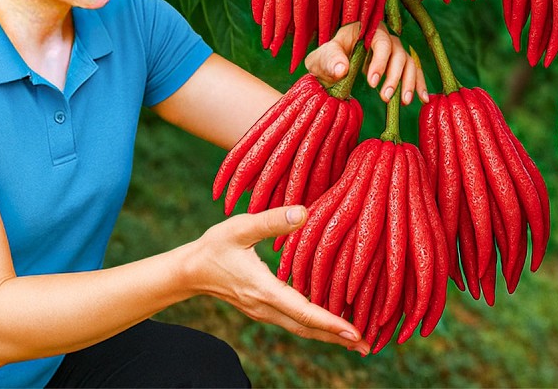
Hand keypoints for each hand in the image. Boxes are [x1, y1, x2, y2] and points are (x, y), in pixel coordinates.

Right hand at [185, 205, 369, 354]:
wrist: (189, 270)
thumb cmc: (214, 246)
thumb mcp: (240, 227)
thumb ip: (272, 220)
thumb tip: (305, 212)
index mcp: (264, 289)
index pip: (303, 311)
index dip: (330, 322)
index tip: (355, 333)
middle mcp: (266, 307)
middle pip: (307, 328)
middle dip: (338, 338)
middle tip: (368, 346)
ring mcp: (264, 311)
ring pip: (301, 328)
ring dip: (328, 335)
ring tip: (356, 341)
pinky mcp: (263, 309)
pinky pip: (294, 322)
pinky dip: (315, 326)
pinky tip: (329, 324)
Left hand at [304, 22, 428, 104]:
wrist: (329, 66)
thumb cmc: (326, 58)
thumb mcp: (321, 58)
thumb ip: (330, 60)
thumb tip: (342, 69)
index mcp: (366, 31)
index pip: (380, 42)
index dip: (379, 61)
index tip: (372, 82)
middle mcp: (384, 38)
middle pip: (398, 53)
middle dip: (394, 76)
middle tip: (385, 97)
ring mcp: (393, 51)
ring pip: (409, 63)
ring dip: (409, 82)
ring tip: (405, 102)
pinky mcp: (398, 65)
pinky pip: (413, 72)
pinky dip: (419, 85)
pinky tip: (423, 99)